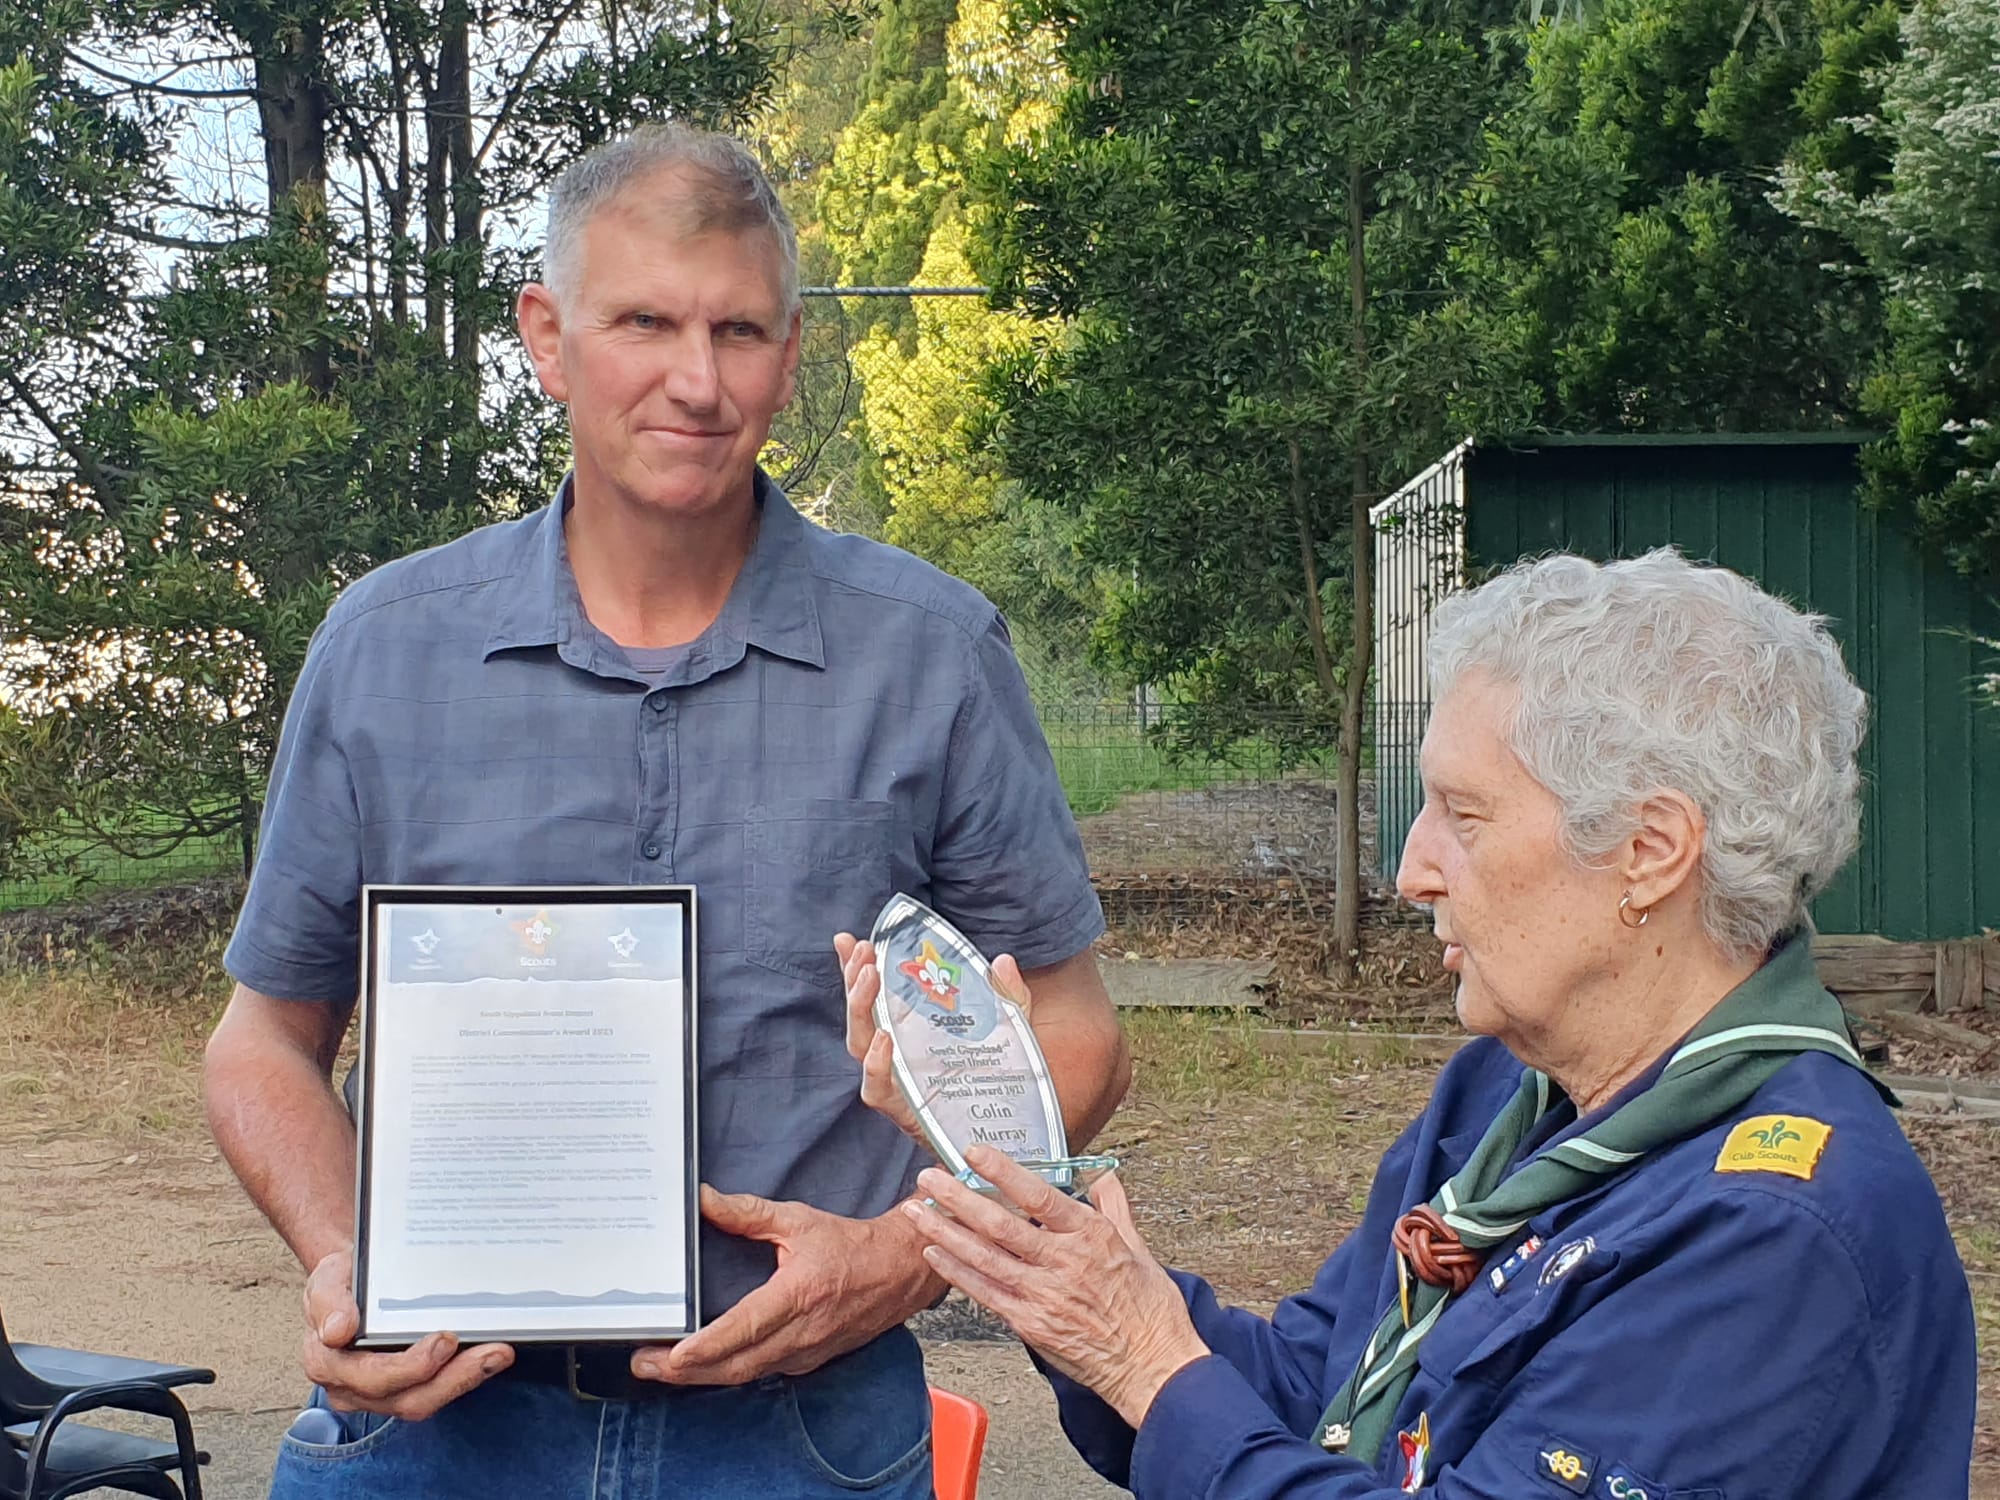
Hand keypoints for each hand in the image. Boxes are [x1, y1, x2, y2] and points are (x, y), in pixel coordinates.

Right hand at [300, 1248, 513, 1417]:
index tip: (444, 1341)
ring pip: (426, 1400)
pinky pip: (437, 1391)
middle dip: (453, 1377)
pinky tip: (490, 1356)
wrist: (349, 1285)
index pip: (372, 1377)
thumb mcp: (326, 1280)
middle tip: (491, 1351)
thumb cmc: (341, 1284)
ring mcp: (381, 1394)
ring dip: (467, 1379)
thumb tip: (337, 1330)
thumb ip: (328, 1301)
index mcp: (328, 1363)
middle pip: (407, 1398)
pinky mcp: (406, 1388)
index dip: (410, 1366)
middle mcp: (353, 1387)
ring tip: (499, 1354)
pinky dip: (465, 1375)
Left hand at [632, 1184, 944, 1385]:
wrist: (901, 1273)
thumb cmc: (852, 1246)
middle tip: (643, 1366)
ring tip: (662, 1368)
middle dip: (685, 1372)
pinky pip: (762, 1372)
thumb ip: (748, 1213)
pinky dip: (729, 1373)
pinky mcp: (809, 1361)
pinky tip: (704, 1366)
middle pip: (735, 1365)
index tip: (670, 1355)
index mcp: (798, 1295)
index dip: (704, 1347)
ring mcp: (806, 1352)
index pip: (743, 1329)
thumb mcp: (799, 1221)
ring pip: (746, 1374)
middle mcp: (802, 1332)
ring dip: (702, 1377)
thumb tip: (705, 1200)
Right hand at [837, 930, 1036, 1147]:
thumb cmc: (1003, 1084)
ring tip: (868, 978)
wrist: (1013, 1139)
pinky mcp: (904, 1111)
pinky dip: (876, 1065)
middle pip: (862, 1016)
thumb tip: (1004, 961)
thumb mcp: (1012, 1034)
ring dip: (860, 1009)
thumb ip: (1009, 999)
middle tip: (862, 951)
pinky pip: (877, 1089)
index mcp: (913, 1033)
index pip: (876, 996)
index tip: (848, 939)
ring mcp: (898, 1083)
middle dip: (854, 981)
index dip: (855, 970)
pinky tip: (884, 1039)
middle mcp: (898, 1056)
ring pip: (861, 1046)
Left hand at [904, 1146, 1207, 1428]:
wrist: (1152, 1366)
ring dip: (946, 1231)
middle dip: (958, 1198)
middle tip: (928, 1178)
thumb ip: (1115, 1208)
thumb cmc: (1150, 1310)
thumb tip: (1104, 1178)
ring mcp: (1043, 1295)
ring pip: (985, 1257)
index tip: (975, 1152)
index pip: (1039, 1196)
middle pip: (1000, 1225)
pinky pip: (986, 1293)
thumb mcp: (1139, 1247)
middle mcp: (1063, 1263)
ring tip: (916, 1210)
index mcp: (1091, 1236)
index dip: (1004, 1172)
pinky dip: (957, 1272)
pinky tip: (934, 1254)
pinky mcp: (1031, 1324)